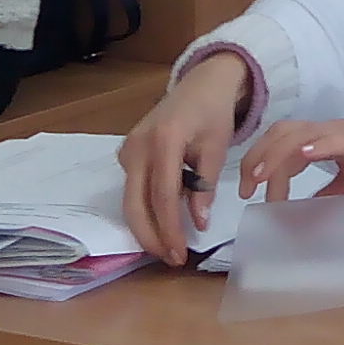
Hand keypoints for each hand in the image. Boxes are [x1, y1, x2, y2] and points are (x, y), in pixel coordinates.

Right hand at [119, 51, 252, 264]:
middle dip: (151, 236)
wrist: (200, 84)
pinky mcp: (127, 153)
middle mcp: (138, 145)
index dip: (170, 228)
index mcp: (164, 140)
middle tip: (170, 259)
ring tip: (167, 248)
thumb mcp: (216, 147)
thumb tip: (199, 223)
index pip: (163, 195)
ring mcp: (128, 149)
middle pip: (135, 204)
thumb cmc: (212, 113)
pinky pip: (132, 188)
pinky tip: (162, 224)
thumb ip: (206, 185)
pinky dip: (144, 210)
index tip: (181, 254)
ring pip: (130, 200)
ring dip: (146, 227)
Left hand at [241, 114, 343, 200]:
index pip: (283, 143)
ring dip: (276, 156)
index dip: (260, 163)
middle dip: (257, 157)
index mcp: (325, 141)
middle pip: (282, 132)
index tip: (248, 194)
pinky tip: (302, 154)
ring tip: (260, 179)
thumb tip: (298, 214)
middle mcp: (331, 131)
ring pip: (300, 135)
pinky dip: (317, 145)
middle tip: (245, 189)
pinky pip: (336, 139)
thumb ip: (326, 196)